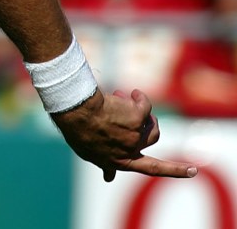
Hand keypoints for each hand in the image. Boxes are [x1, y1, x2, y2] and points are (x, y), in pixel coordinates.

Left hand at [52, 88, 198, 181]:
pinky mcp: (138, 117)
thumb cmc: (79, 131)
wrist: (77, 114)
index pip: (152, 168)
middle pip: (153, 137)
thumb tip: (108, 178)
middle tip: (140, 115)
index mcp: (122, 160)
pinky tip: (130, 92)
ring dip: (141, 111)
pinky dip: (139, 97)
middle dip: (150, 125)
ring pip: (151, 122)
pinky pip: (145, 104)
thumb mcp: (91, 153)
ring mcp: (136, 134)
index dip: (174, 170)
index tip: (193, 171)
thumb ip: (105, 163)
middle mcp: (132, 149)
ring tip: (123, 99)